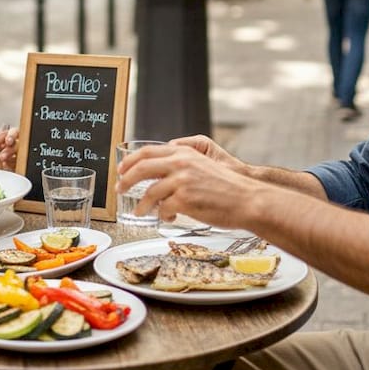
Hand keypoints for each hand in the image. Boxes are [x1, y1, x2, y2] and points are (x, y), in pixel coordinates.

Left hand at [0, 125, 17, 170]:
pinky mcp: (12, 169)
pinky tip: (5, 167)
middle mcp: (5, 149)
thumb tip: (5, 132)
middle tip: (3, 155)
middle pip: (18, 142)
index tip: (8, 140)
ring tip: (3, 161)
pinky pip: (19, 165)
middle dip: (12, 147)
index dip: (12, 135)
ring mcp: (9, 159)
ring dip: (12, 155)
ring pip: (20, 153)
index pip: (10, 133)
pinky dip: (13, 165)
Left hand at [116, 140, 253, 226]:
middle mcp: (181, 164)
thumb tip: (157, 177)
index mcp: (184, 153)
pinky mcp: (185, 200)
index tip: (121, 170)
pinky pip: (164, 209)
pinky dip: (163, 215)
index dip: (130, 161)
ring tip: (139, 212)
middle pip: (141, 169)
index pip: (147, 152)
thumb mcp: (202, 166)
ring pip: (149, 193)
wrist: (248, 200)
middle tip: (120, 190)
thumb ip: (180, 167)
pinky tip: (168, 217)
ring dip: (141, 205)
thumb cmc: (227, 188)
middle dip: (126, 181)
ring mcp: (182, 181)